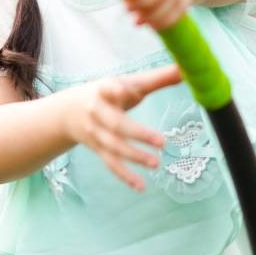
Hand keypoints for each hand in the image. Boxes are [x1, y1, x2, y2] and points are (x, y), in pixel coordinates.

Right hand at [61, 64, 180, 189]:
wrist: (69, 111)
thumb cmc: (108, 93)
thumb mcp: (128, 83)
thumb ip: (157, 79)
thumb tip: (186, 68)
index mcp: (104, 90)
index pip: (106, 88)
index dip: (113, 89)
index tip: (121, 89)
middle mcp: (96, 112)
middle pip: (115, 124)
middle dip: (137, 134)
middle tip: (162, 142)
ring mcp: (95, 132)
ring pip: (114, 146)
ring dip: (134, 157)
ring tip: (156, 164)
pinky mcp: (97, 148)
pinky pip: (111, 163)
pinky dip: (125, 175)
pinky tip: (141, 186)